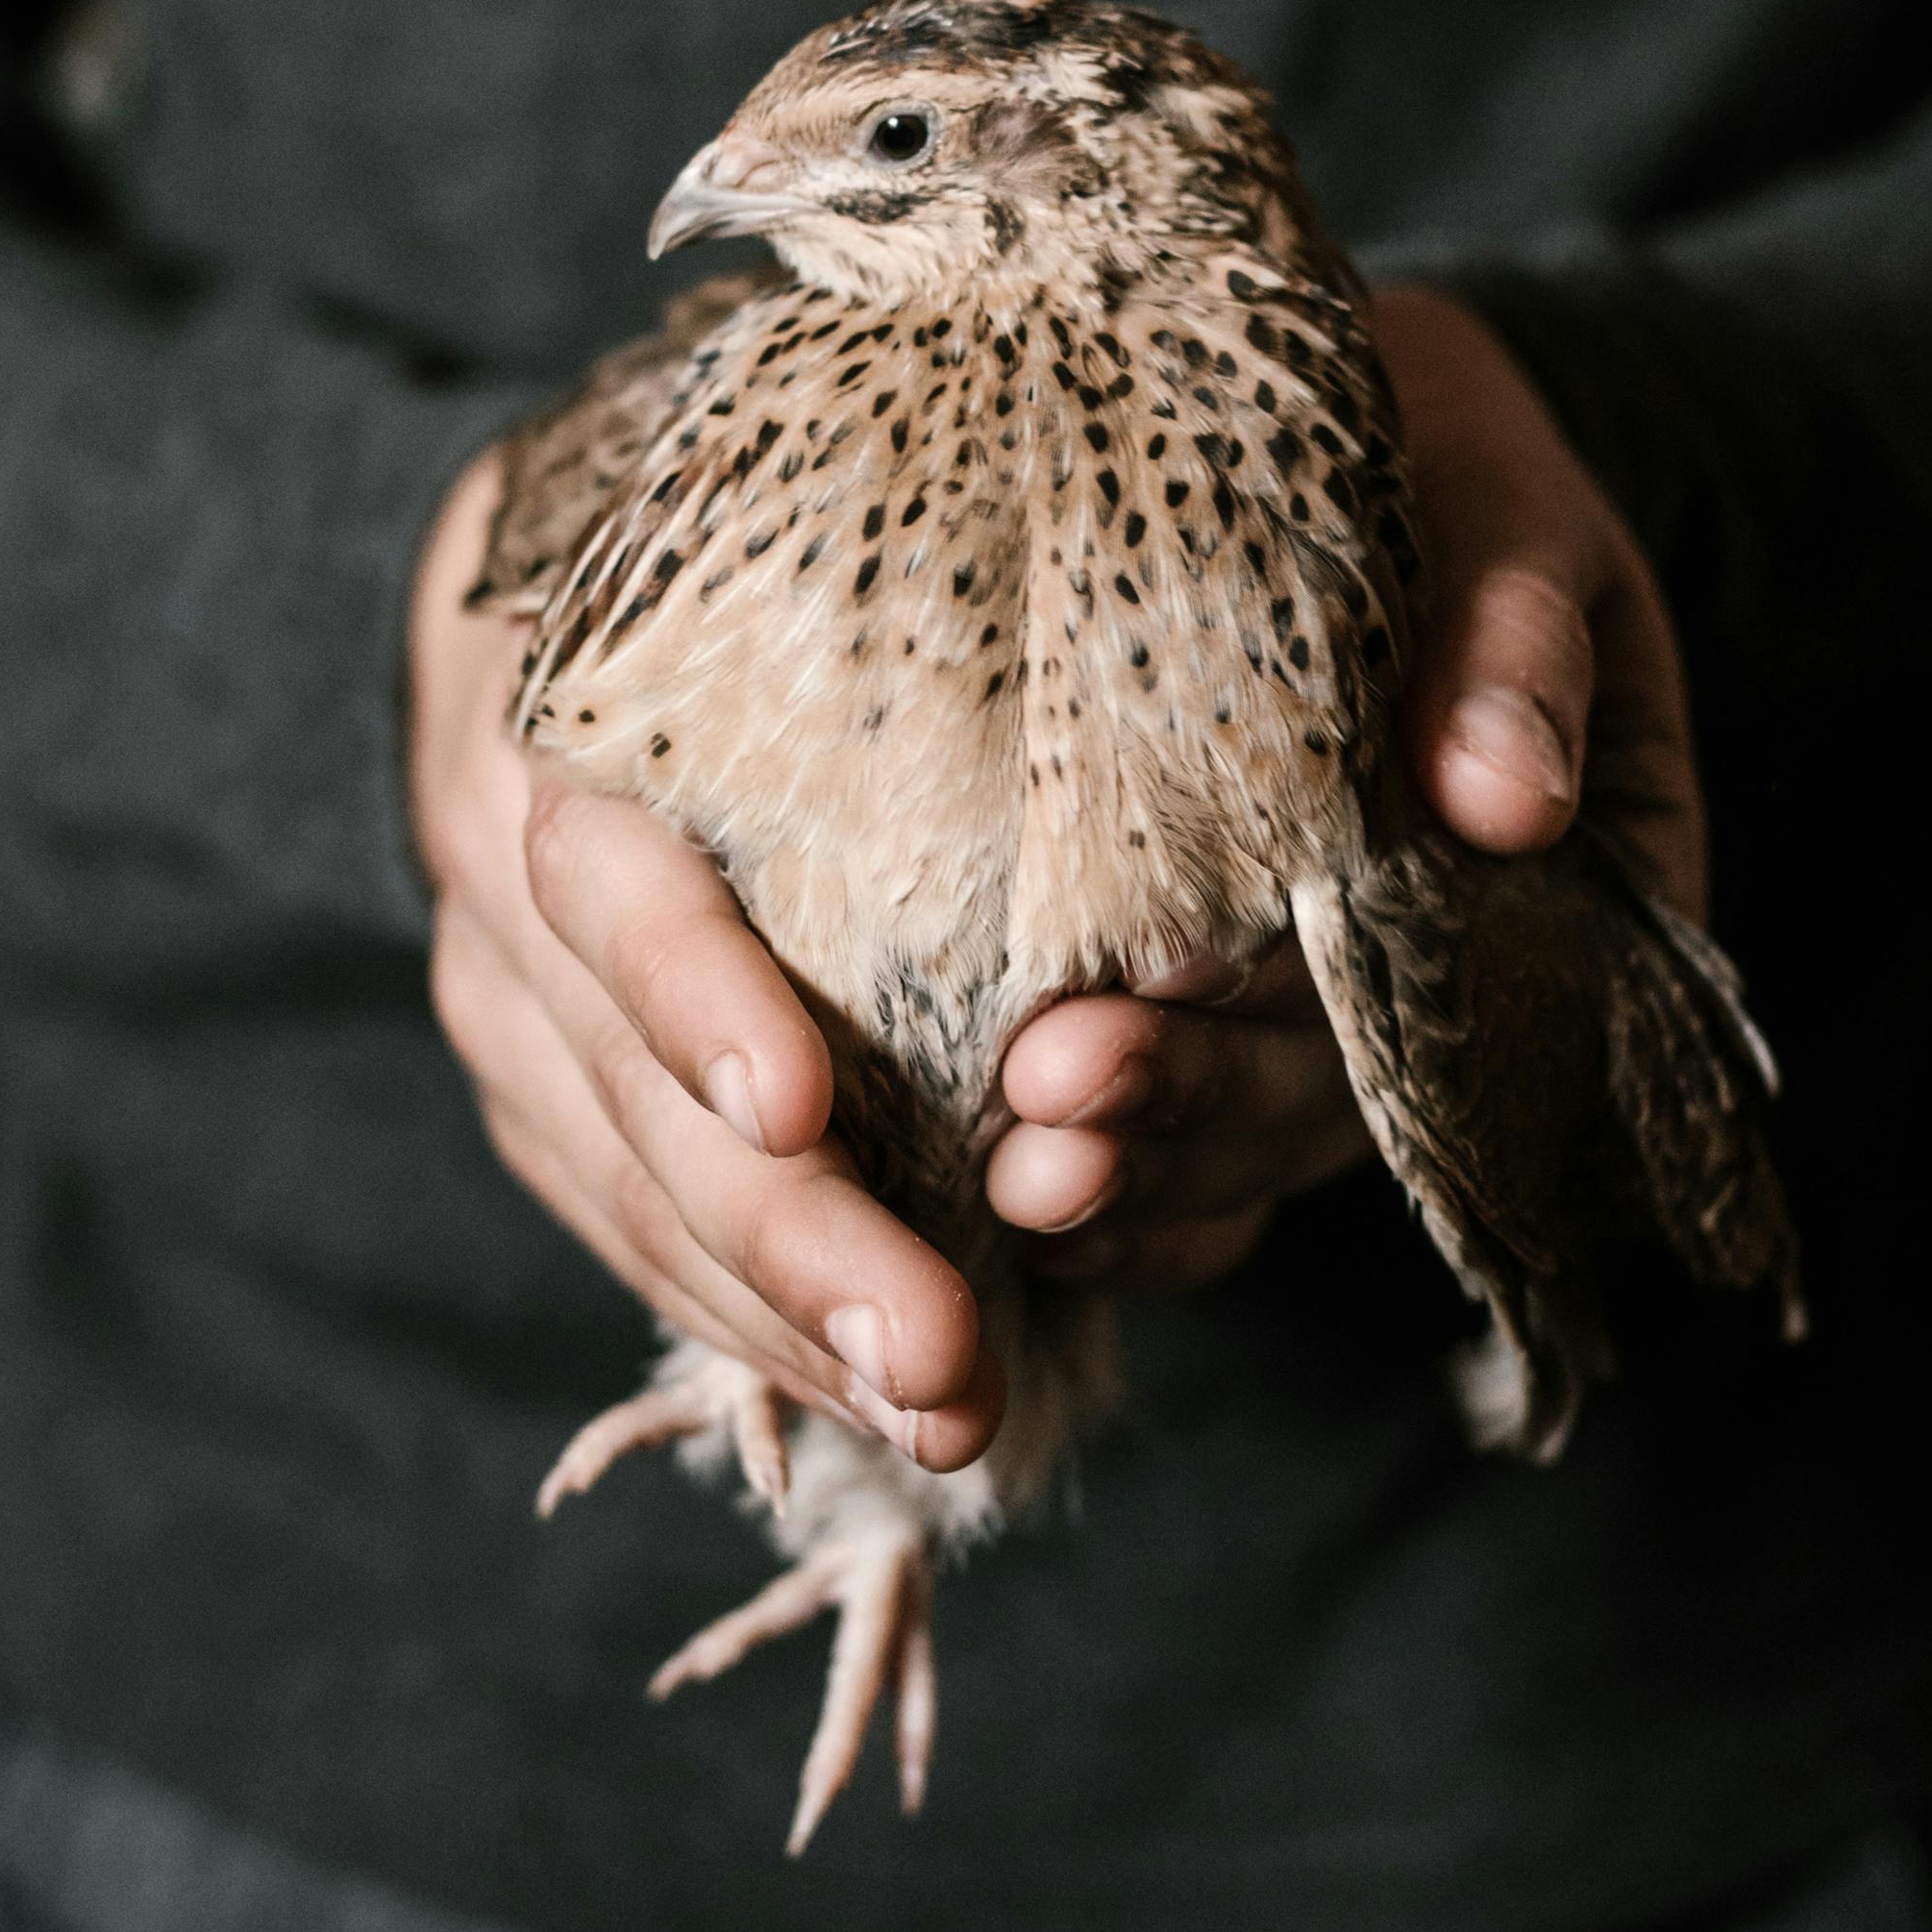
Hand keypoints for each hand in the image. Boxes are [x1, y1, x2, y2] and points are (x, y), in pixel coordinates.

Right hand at [409, 456, 1001, 1474]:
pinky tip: (878, 1393)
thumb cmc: (774, 536)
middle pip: (634, 1081)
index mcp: (577, 713)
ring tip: (948, 1412)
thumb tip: (1426, 756)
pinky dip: (755, 1322)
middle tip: (943, 1356)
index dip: (693, 990)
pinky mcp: (532, 1090)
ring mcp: (505, 995)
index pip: (609, 866)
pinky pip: (629, 1233)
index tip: (798, 1105)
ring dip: (787, 1320)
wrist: (551, 585)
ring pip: (630, 1188)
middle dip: (791, 1239)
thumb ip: (1059, 620)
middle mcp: (508, 865)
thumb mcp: (862, 519)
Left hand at [981, 282, 1705, 1286]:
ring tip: (1006, 1164)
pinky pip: (1163, 1147)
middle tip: (1050, 1089)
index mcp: (1580, 886)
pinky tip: (977, 1186)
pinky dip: (1093, 1187)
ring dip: (1128, 1169)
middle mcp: (1457, 985)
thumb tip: (1510, 798)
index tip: (1183, 986)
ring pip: (1240, 1148)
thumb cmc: (1435, 456)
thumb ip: (1513, 633)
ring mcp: (1323, 1020)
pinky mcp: (1202, 1018)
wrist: (1332, 435)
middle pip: (1338, 1098)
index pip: (1480, 997)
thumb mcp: (1507, 509)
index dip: (1344, 1028)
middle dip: (1195, 1106)